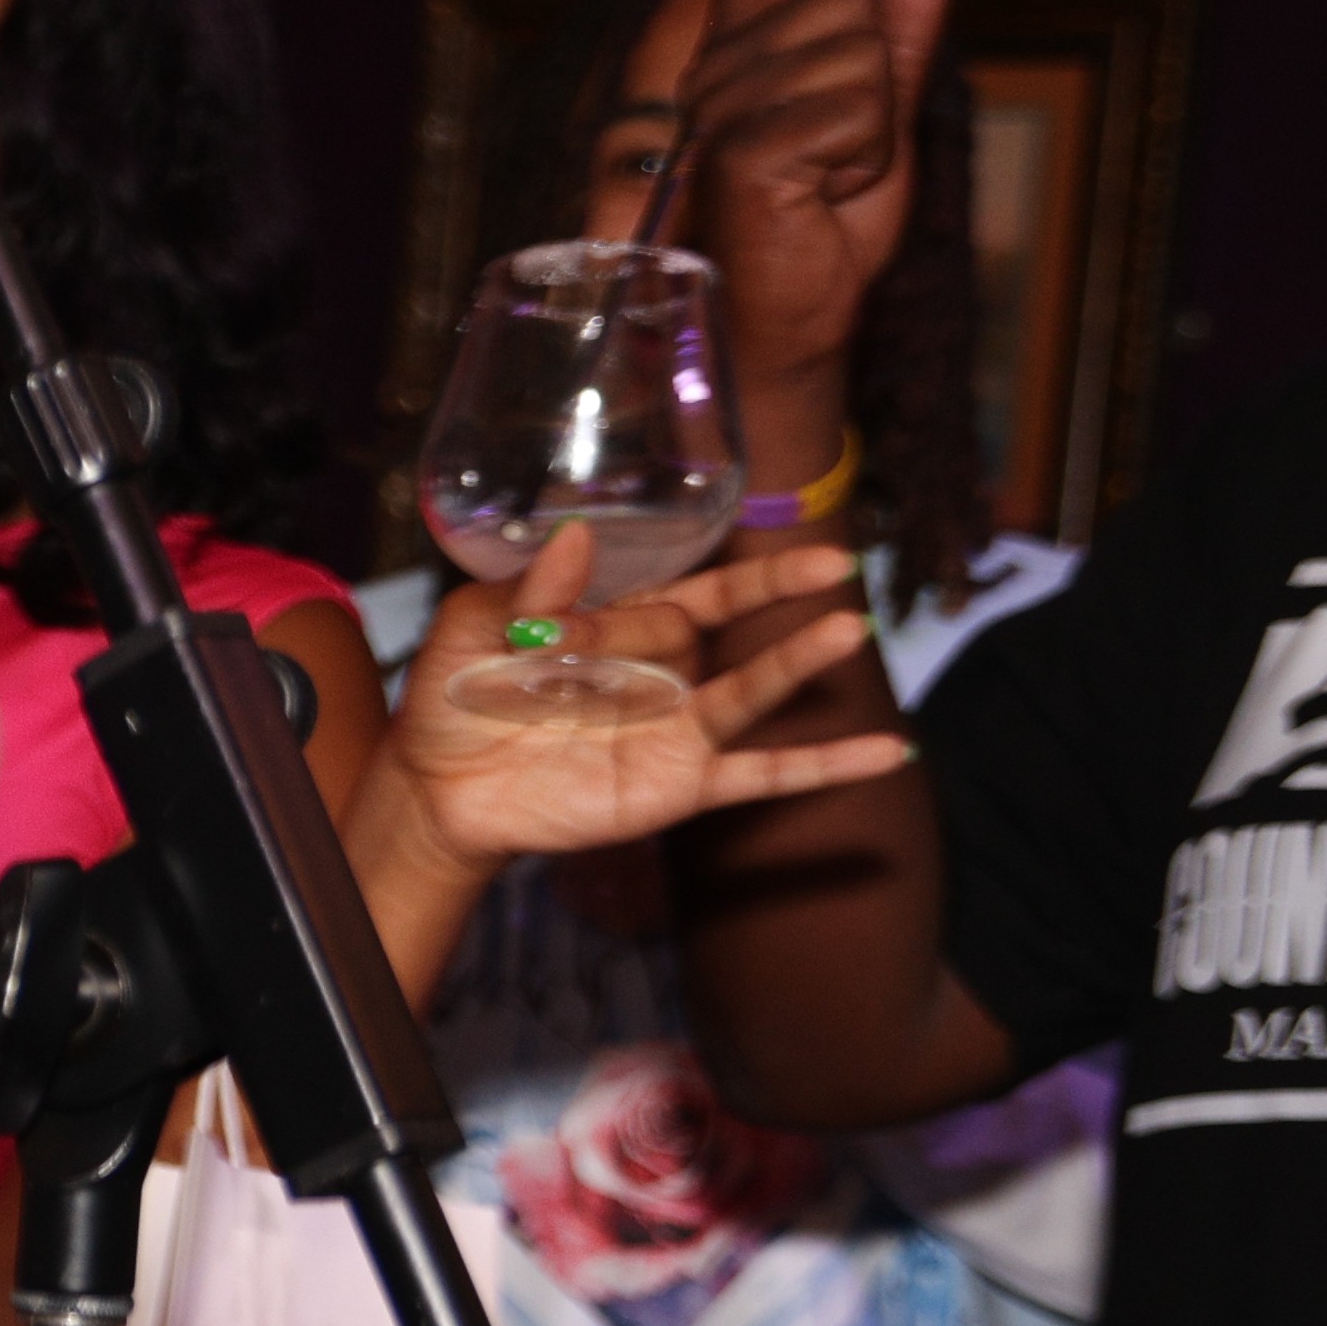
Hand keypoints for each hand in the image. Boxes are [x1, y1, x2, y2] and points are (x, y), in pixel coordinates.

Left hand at [367, 527, 912, 883]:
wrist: (438, 792)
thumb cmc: (454, 701)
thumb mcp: (473, 634)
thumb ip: (527, 593)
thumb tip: (573, 533)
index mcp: (623, 625)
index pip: (685, 591)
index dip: (690, 588)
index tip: (691, 588)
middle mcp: (662, 673)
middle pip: (715, 632)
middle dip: (751, 607)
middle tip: (831, 566)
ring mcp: (677, 731)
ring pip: (750, 692)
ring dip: (799, 663)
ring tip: (850, 631)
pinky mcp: (680, 786)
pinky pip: (762, 775)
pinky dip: (824, 766)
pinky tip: (889, 753)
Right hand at [643, 0, 959, 460]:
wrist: (788, 338)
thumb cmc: (823, 251)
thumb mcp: (882, 140)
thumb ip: (896, 47)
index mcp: (748, 63)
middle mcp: (720, 75)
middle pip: (846, 2)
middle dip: (874, 85)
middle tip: (836, 167)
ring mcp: (722, 109)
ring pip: (856, 52)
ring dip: (869, 128)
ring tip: (823, 188)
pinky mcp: (743, 146)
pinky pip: (854, 106)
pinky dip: (862, 155)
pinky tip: (821, 195)